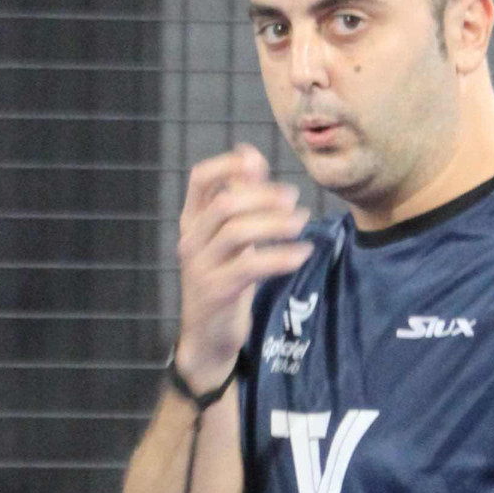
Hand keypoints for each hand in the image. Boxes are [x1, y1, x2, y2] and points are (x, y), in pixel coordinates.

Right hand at [173, 145, 310, 395]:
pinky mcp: (217, 292)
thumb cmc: (224, 280)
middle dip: (264, 196)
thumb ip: (240, 198)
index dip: (229, 164)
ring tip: (301, 222)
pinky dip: (281, 257)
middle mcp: (191, 241)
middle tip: (294, 198)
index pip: (199, 179)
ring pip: (237, 232)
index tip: (258, 163)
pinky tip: (302, 253)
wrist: (208, 338)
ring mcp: (201, 267)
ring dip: (275, 223)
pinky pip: (251, 266)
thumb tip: (251, 154)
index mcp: (191, 222)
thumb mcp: (230, 237)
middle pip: (225, 203)